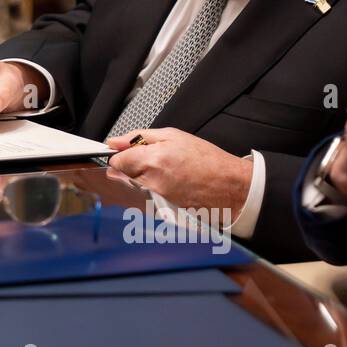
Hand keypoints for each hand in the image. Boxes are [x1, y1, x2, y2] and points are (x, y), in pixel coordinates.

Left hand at [105, 128, 251, 217]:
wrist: (231, 187)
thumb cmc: (209, 161)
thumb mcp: (174, 136)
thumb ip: (139, 137)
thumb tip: (115, 141)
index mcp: (153, 160)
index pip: (117, 162)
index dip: (121, 155)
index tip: (127, 152)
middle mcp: (151, 182)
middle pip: (123, 176)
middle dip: (131, 167)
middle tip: (153, 161)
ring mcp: (156, 199)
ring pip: (134, 188)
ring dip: (142, 179)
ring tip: (166, 172)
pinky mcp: (162, 211)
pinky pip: (146, 199)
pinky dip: (153, 191)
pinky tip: (171, 185)